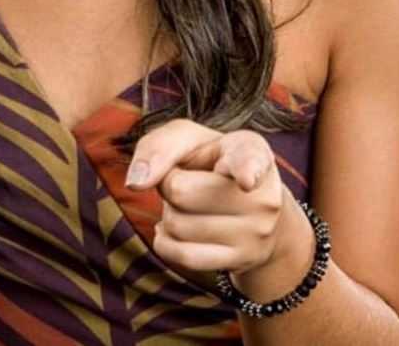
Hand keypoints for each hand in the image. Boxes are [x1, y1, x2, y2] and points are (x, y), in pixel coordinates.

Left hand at [125, 119, 303, 277]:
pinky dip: (166, 241)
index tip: (245, 180)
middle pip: (180, 192)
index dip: (246, 170)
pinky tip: (176, 229)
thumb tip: (136, 182)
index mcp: (251, 151)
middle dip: (169, 185)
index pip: (249, 161)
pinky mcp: (241, 260)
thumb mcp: (189, 140)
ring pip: (178, 225)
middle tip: (187, 181)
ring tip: (190, 205)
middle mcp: (262, 194)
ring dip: (169, 213)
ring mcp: (255, 232)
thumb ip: (159, 146)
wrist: (250, 207)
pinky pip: (184, 256)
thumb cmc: (211, 163)